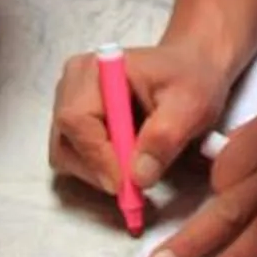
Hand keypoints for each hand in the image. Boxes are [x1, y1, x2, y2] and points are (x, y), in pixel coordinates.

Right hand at [49, 40, 234, 200]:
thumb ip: (164, 138)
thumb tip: (138, 177)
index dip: (96, 156)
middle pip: (66, 141)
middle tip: (134, 187)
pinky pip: (74, 156)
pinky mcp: (75, 122)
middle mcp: (73, 84)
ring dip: (98, 172)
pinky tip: (127, 161)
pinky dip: (98, 168)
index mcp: (96, 70)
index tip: (124, 185)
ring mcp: (69, 103)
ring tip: (136, 169)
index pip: (77, 119)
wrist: (190, 69)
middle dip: (97, 170)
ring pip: (66, 154)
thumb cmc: (190, 79)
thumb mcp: (190, 105)